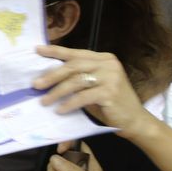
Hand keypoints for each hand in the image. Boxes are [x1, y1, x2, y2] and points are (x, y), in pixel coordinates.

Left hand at [33, 45, 155, 138]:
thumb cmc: (112, 104)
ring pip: (76, 81)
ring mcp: (111, 78)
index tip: (37, 50)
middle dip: (52, 76)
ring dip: (57, 92)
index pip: (76, 53)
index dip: (56, 51)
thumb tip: (50, 75)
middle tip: (36, 85)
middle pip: (73, 66)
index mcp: (105, 59)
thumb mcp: (96, 86)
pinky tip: (60, 110)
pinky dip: (69, 104)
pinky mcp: (110, 92)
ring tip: (45, 101)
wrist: (135, 120)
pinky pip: (83, 96)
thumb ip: (80, 77)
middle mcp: (109, 64)